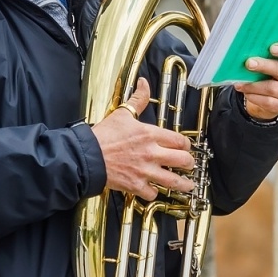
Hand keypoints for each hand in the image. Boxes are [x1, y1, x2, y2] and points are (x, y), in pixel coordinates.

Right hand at [91, 77, 195, 200]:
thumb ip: (138, 99)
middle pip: (182, 161)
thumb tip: (143, 83)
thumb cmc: (103, 136)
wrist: (88, 156)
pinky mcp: (136, 185)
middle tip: (189, 165)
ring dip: (183, 184)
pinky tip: (155, 189)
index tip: (186, 147)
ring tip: (188, 185)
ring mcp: (145, 171)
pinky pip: (153, 193)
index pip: (179, 140)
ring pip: (174, 181)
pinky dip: (155, 192)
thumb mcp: (122, 113)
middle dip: (189, 164)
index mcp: (150, 135)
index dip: (186, 145)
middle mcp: (152, 154)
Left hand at [235, 41, 277, 119]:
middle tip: (249, 63)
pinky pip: (267, 101)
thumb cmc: (266, 74)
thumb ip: (262, 55)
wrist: (267, 97)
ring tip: (240, 83)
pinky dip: (254, 96)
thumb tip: (244, 51)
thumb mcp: (267, 63)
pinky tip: (245, 92)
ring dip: (253, 85)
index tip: (272, 48)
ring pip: (272, 88)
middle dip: (263, 66)